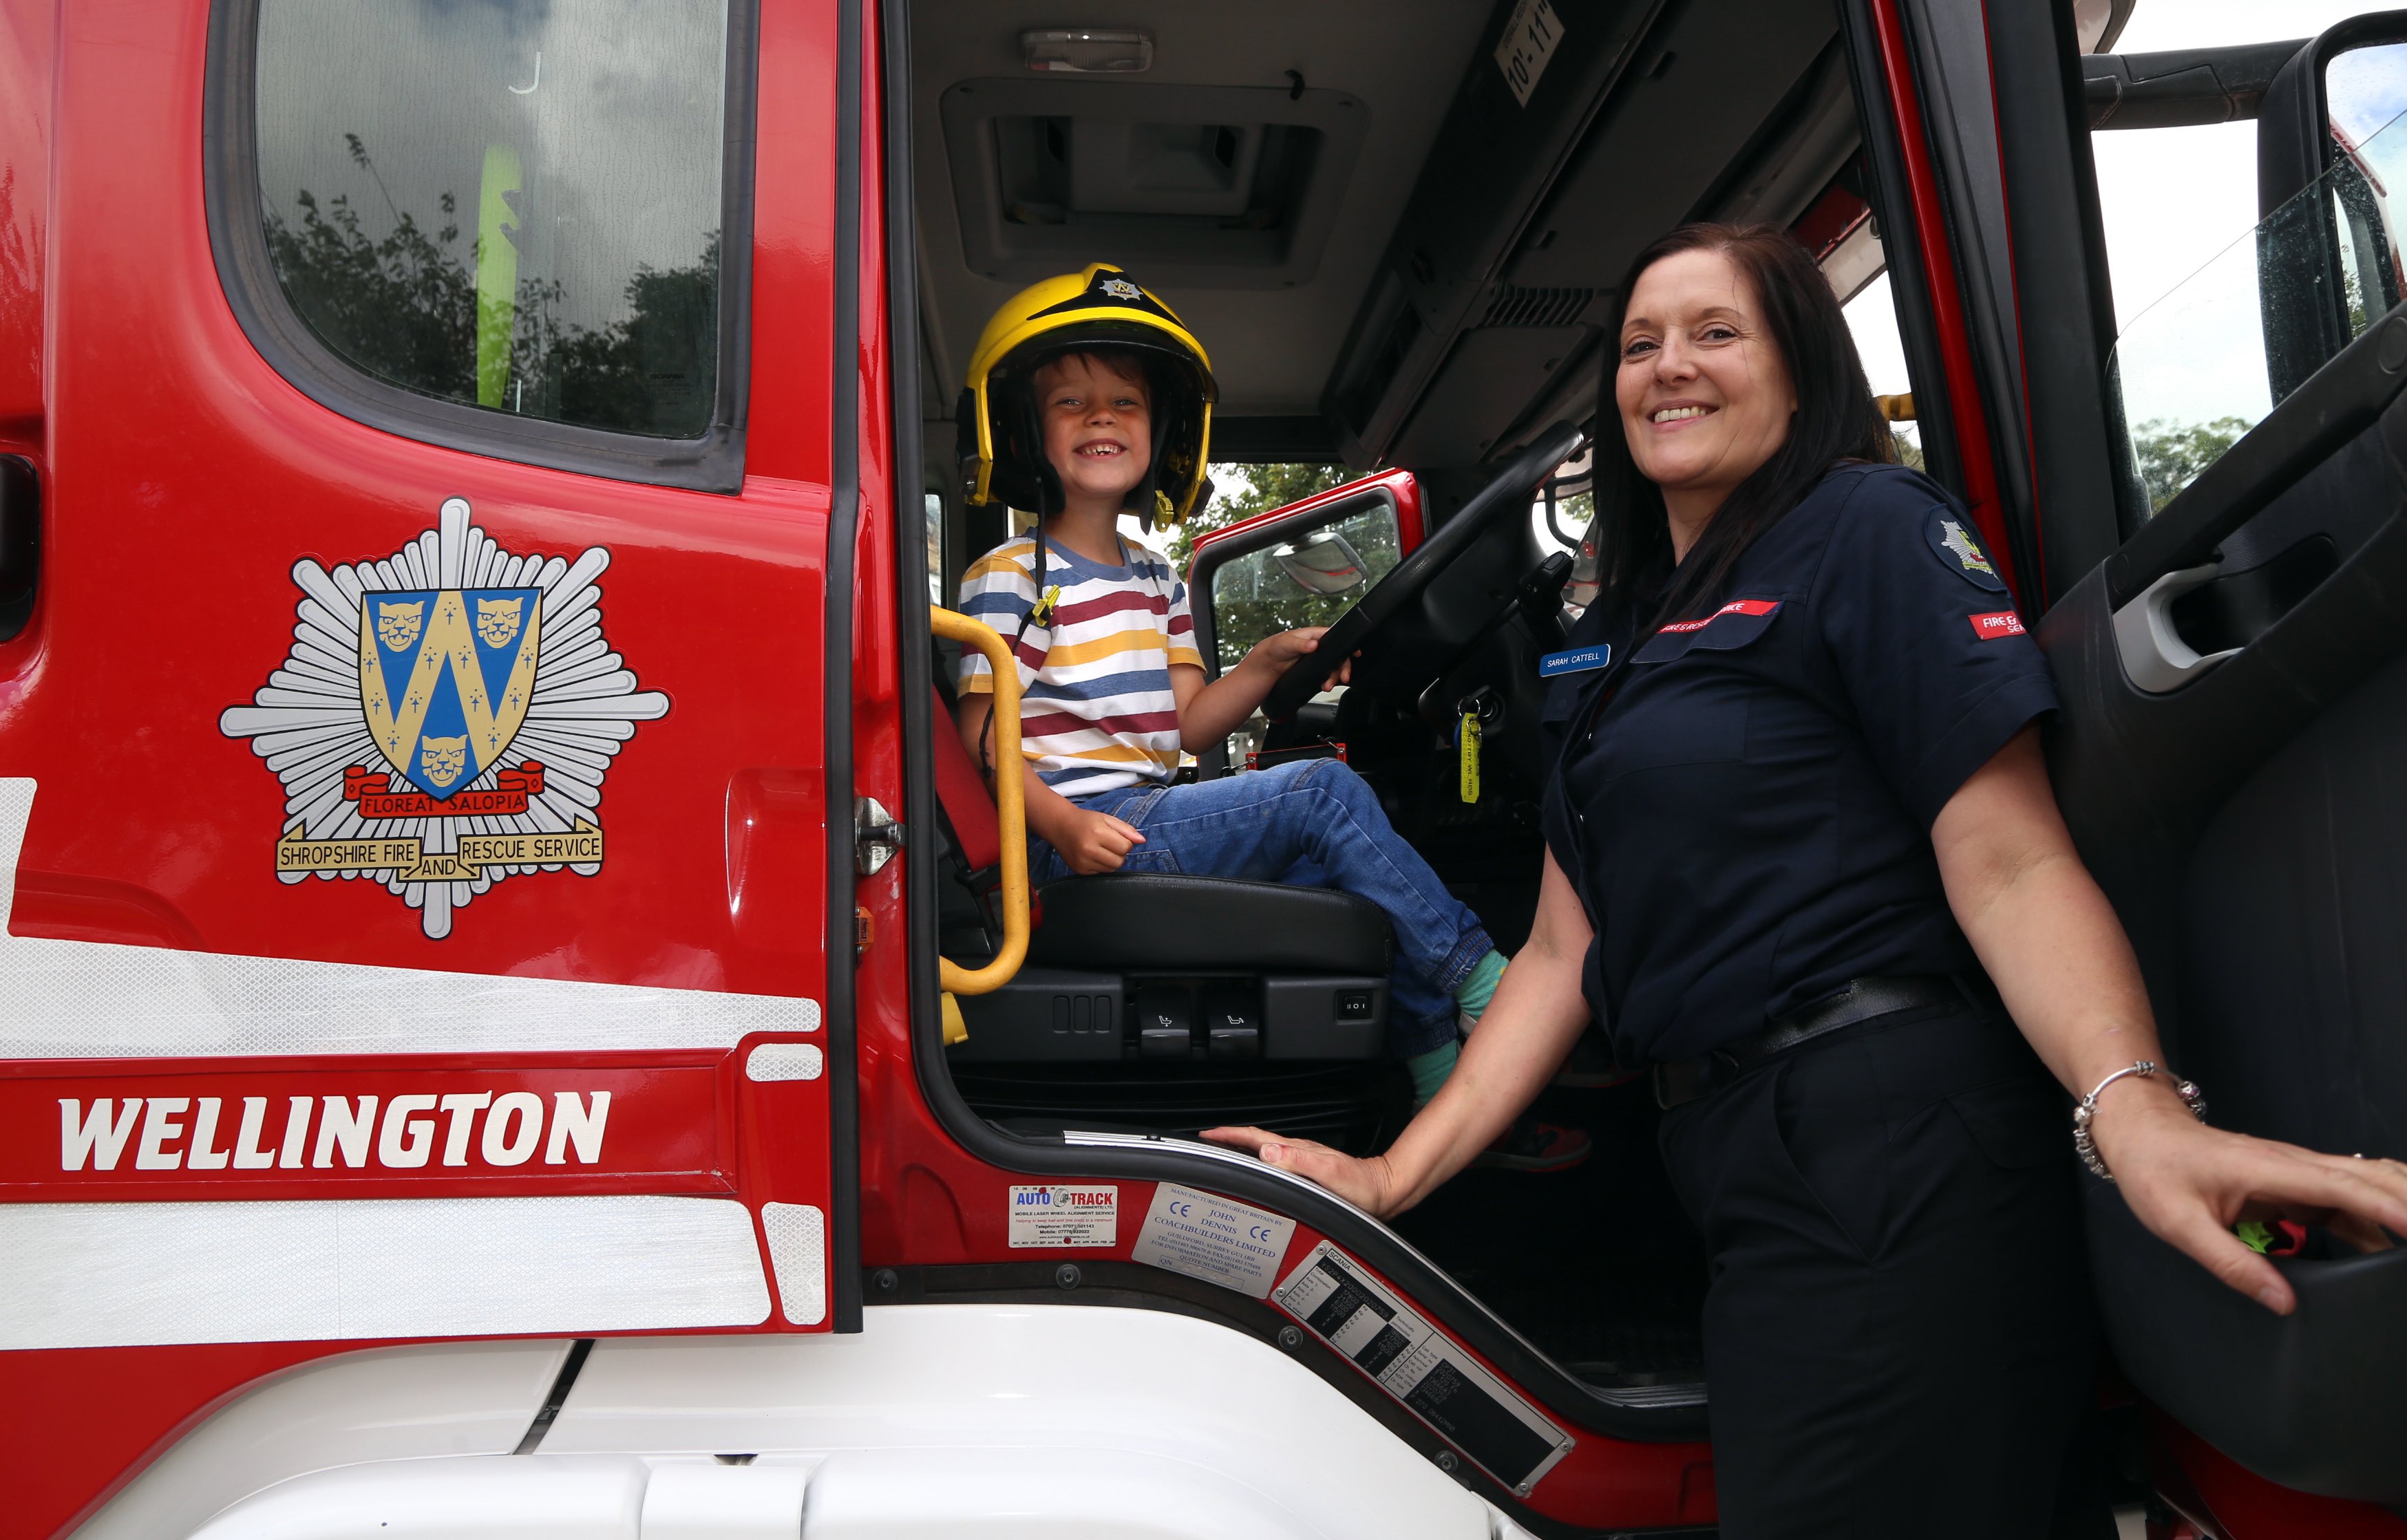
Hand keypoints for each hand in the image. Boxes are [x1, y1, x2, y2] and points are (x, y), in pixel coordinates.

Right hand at [1052, 806, 1144, 874]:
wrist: (1060, 826)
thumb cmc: (1086, 821)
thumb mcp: (1107, 819)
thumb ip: (1126, 830)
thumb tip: (1142, 841)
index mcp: (1098, 833)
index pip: (1125, 847)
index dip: (1125, 842)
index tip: (1117, 837)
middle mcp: (1089, 849)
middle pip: (1119, 861)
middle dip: (1120, 853)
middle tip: (1110, 844)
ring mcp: (1083, 862)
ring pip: (1112, 869)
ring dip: (1111, 860)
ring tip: (1102, 849)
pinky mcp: (1080, 870)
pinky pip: (1101, 873)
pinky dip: (1101, 865)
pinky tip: (1093, 855)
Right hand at [1198, 1125, 1404, 1215]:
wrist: (1384, 1191)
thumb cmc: (1360, 1189)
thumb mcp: (1328, 1174)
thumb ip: (1298, 1161)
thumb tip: (1267, 1153)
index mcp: (1297, 1151)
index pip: (1255, 1138)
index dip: (1229, 1135)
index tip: (1208, 1134)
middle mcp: (1297, 1152)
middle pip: (1255, 1141)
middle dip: (1228, 1140)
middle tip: (1207, 1144)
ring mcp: (1303, 1160)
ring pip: (1264, 1151)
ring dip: (1242, 1150)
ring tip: (1224, 1154)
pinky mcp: (1308, 1171)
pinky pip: (1275, 1162)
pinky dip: (1258, 1161)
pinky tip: (1258, 1170)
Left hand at [1242, 627, 1353, 692]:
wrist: (1268, 663)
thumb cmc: (1277, 646)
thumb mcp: (1288, 642)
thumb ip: (1301, 644)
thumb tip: (1313, 645)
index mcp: (1316, 635)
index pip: (1337, 638)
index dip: (1348, 646)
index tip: (1356, 653)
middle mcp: (1320, 646)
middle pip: (1339, 656)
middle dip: (1344, 667)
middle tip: (1344, 677)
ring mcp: (1318, 659)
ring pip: (1334, 667)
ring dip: (1335, 677)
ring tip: (1328, 686)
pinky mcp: (1315, 670)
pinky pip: (1326, 675)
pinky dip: (1328, 681)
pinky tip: (1325, 686)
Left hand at [2093, 1076, 2406, 1313]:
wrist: (2142, 1134)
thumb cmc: (2155, 1171)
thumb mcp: (2180, 1224)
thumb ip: (2231, 1264)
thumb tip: (2283, 1302)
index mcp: (2271, 1170)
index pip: (2345, 1186)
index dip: (2388, 1207)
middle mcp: (2294, 1166)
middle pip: (2371, 1179)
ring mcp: (2298, 1173)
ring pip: (2365, 1186)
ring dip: (2400, 1207)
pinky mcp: (2295, 1184)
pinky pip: (2347, 1200)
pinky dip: (2376, 1220)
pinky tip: (2388, 1250)